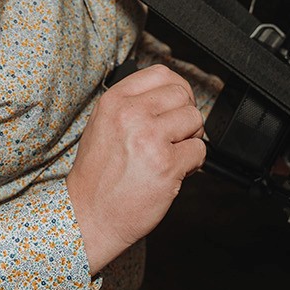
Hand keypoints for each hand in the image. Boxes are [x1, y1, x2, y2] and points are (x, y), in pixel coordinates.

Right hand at [66, 63, 206, 273]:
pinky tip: (174, 171)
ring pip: (194, 119)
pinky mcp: (167, 164)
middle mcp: (131, 114)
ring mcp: (150, 138)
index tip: (176, 105)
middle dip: (185, 116)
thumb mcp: (103, 126)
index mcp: (115, 101)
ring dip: (190, 138)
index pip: (161, 74)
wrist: (89, 215)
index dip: (176, 89)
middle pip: (182, 95)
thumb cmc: (97, 176)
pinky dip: (194, 163)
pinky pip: (199, 150)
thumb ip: (132, 105)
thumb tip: (169, 94)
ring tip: (172, 154)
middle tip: (175, 136)